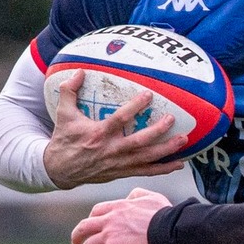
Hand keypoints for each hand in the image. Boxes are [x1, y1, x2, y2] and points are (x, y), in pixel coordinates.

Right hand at [42, 71, 189, 188]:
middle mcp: (111, 150)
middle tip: (172, 119)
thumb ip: (69, 91)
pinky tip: (179, 164)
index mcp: (98, 134)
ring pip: (146, 158)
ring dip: (166, 150)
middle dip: (158, 131)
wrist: (60, 170)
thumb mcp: (63, 114)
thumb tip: (79, 70)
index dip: (135, 107)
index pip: (119, 119)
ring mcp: (118, 164)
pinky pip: (146, 172)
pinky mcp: (122, 173)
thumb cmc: (64, 139)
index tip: (149, 94)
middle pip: (139, 141)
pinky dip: (163, 169)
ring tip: (183, 140)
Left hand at [70, 188, 172, 243]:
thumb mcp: (151, 197)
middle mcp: (109, 220)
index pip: (97, 211)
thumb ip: (138, 194)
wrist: (168, 230)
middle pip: (85, 226)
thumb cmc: (164, 215)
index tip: (91, 226)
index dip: (92, 218)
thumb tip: (129, 196)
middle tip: (75, 242)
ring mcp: (109, 235)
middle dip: (77, 235)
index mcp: (118, 207)